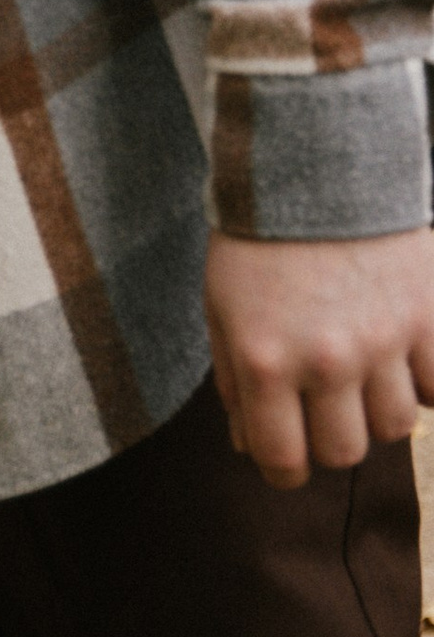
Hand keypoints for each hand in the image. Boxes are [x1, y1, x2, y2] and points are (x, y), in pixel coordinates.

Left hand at [205, 225, 433, 486]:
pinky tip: (403, 357)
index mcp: (265, 360)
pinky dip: (424, 383)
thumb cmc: (260, 242)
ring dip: (377, 410)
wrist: (316, 166)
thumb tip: (248, 448)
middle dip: (331, 439)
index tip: (288, 460)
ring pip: (395, 426)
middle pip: (345, 453)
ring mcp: (384, 339)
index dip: (284, 470)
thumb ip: (235, 383)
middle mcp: (326, 358)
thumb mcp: (223, 310)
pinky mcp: (429, 315)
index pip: (282, 459)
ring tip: (364, 375)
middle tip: (325, 409)